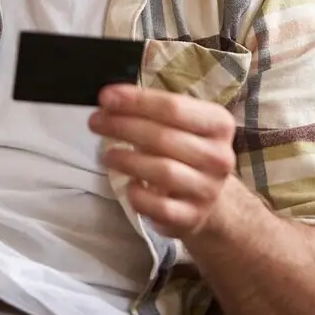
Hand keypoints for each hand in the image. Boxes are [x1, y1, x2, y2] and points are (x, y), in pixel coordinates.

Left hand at [89, 85, 237, 238]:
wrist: (207, 197)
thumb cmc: (185, 151)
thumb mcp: (180, 124)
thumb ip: (150, 109)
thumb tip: (110, 101)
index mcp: (219, 124)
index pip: (174, 107)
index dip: (136, 101)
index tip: (106, 97)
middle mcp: (219, 156)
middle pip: (164, 137)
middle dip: (123, 127)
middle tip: (96, 122)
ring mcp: (207, 189)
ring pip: (163, 171)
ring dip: (128, 160)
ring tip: (107, 155)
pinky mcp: (192, 217)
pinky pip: (159, 206)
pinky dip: (138, 195)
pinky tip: (130, 185)